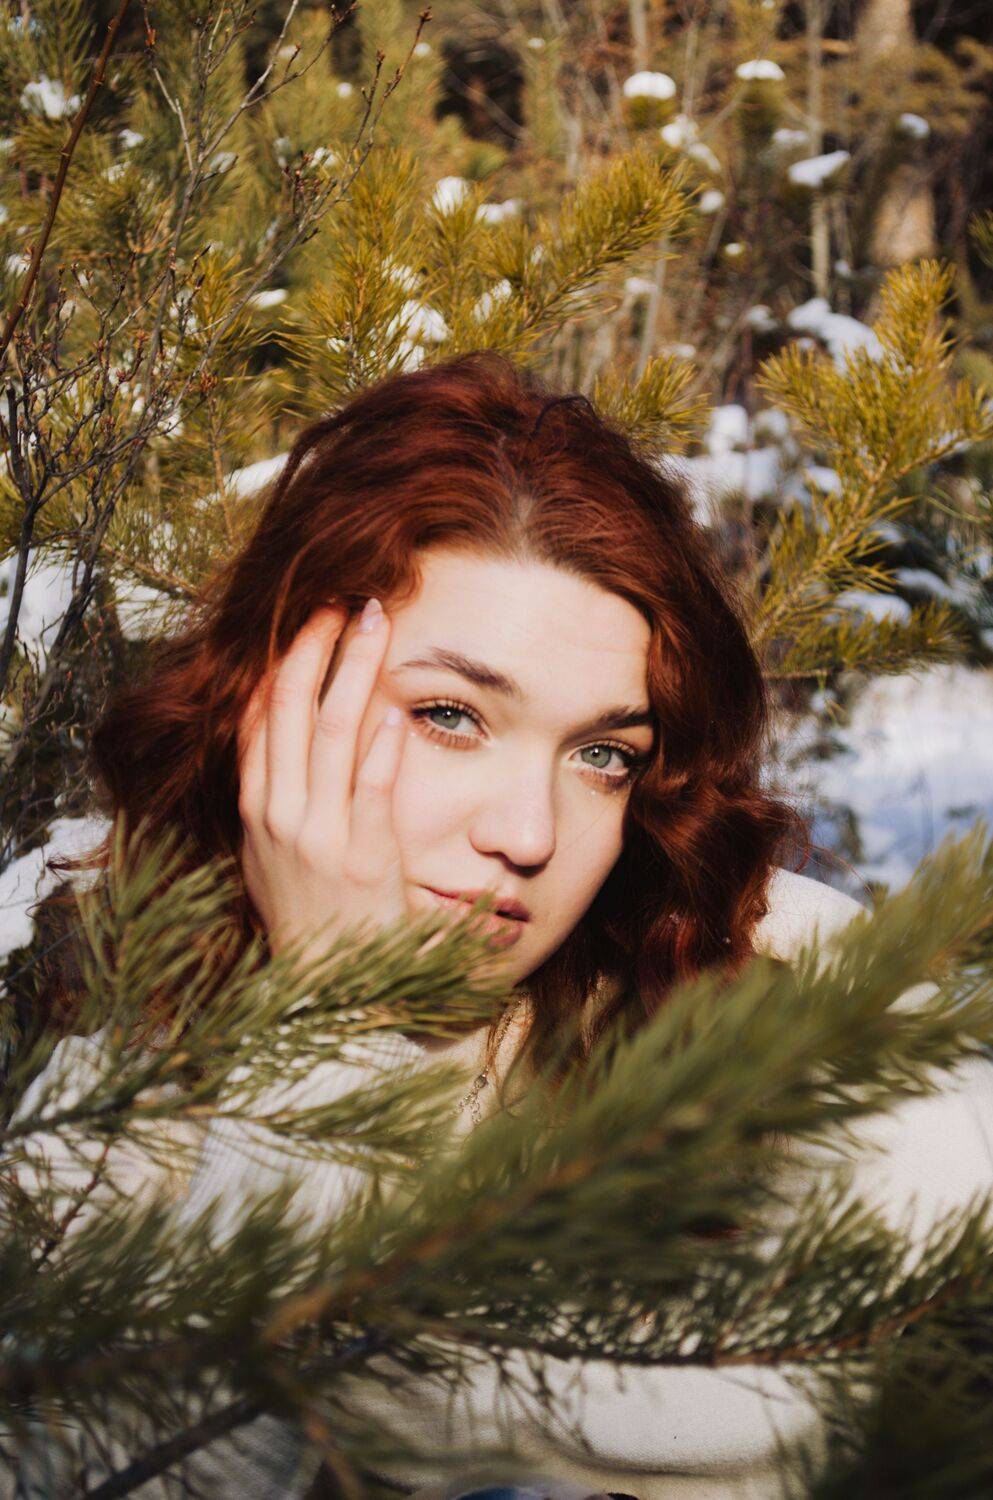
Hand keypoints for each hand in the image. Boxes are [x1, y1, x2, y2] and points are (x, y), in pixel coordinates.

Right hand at [236, 596, 411, 968]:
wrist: (324, 995)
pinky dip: (381, 748)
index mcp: (255, 811)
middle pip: (293, 711)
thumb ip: (276, 800)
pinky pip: (371, 792)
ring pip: (332, 736)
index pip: (260, 719)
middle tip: (346, 601)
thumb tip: (282, 738)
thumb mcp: (271, 857)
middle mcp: (278, 817)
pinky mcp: (362, 861)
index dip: (284, 663)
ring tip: (374, 625)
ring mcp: (317, 838)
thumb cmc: (308, 922)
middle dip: (318, 648)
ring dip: (354, 672)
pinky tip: (394, 709)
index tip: (308, 621)